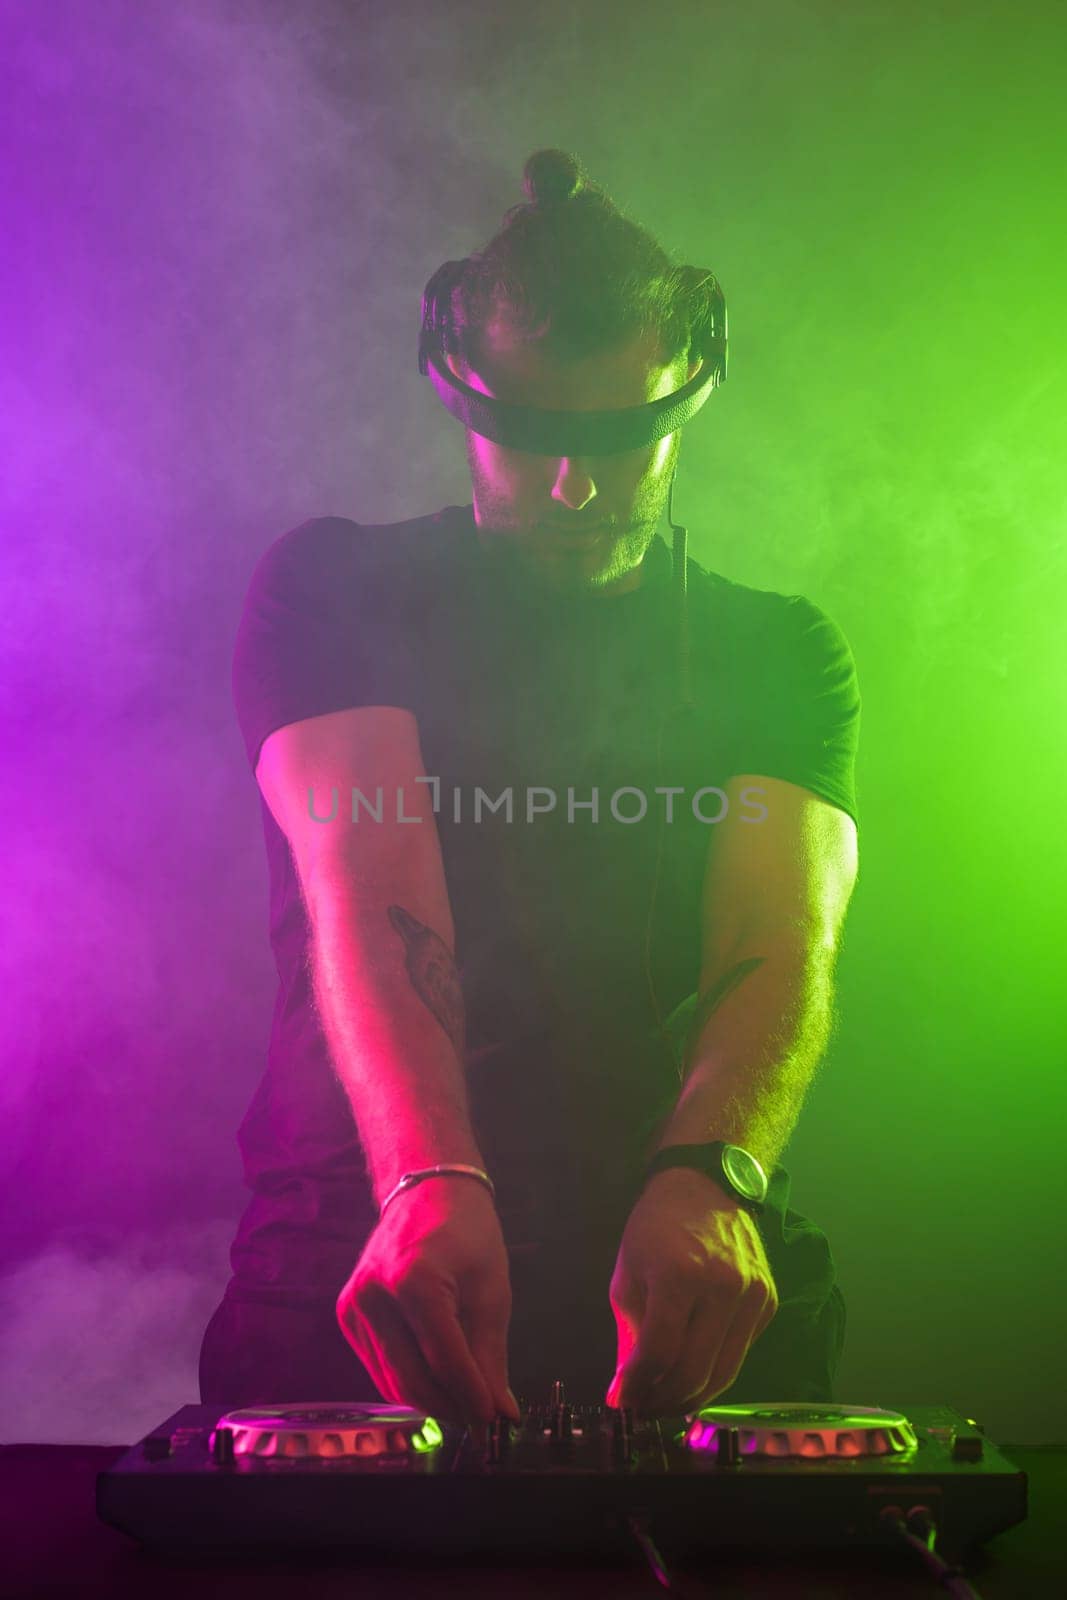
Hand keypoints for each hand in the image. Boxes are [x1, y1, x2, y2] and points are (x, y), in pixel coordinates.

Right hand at [335, 1178, 519, 1426]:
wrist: (426, 1191)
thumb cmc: (467, 1233)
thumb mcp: (491, 1291)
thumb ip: (490, 1357)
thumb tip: (501, 1414)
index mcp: (413, 1280)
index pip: (444, 1360)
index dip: (472, 1398)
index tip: (495, 1423)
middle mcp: (373, 1294)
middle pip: (413, 1377)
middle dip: (451, 1406)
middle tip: (483, 1420)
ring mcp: (353, 1305)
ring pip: (392, 1380)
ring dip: (431, 1399)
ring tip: (465, 1401)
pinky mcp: (346, 1314)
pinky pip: (379, 1365)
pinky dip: (409, 1379)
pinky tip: (437, 1378)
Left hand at [605, 1167, 778, 1416]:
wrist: (705, 1185)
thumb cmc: (655, 1226)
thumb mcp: (627, 1273)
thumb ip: (629, 1334)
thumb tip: (626, 1391)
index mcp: (680, 1273)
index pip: (660, 1351)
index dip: (637, 1386)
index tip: (619, 1402)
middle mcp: (723, 1286)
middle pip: (694, 1371)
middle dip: (662, 1401)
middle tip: (642, 1409)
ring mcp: (752, 1294)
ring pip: (724, 1373)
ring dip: (690, 1397)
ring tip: (664, 1402)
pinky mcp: (768, 1301)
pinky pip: (740, 1353)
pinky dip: (715, 1371)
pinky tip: (692, 1373)